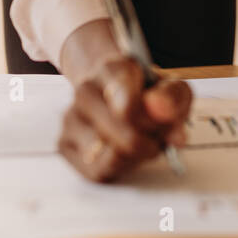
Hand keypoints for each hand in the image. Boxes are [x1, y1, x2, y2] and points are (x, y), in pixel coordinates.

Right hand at [58, 55, 191, 182]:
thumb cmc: (143, 93)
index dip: (139, 104)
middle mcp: (86, 90)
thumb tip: (168, 119)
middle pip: (122, 128)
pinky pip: (100, 170)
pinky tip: (128, 153)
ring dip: (139, 155)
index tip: (160, 114)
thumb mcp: (169, 86)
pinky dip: (122, 166)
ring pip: (112, 154)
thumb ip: (173, 98)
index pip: (122, 85)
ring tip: (146, 141)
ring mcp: (71, 118)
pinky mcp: (64, 144)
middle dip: (154, 137)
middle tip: (163, 134)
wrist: (111, 92)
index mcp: (113, 68)